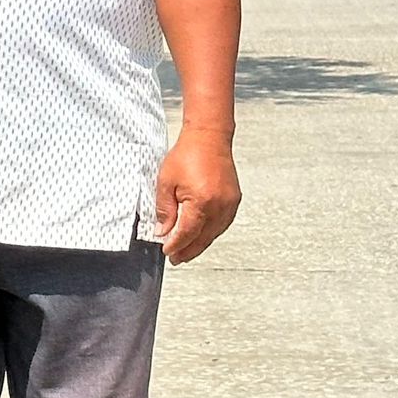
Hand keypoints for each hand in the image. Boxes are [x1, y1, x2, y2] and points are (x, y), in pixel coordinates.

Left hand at [154, 128, 239, 264]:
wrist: (208, 138)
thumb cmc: (186, 155)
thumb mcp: (166, 183)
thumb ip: (165, 211)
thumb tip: (163, 232)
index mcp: (202, 202)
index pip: (188, 233)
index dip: (176, 245)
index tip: (167, 251)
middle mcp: (220, 206)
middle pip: (203, 238)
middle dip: (188, 250)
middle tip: (176, 258)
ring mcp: (230, 203)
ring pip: (214, 233)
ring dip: (200, 243)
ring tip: (186, 250)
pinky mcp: (234, 200)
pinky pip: (222, 223)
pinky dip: (211, 232)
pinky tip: (201, 235)